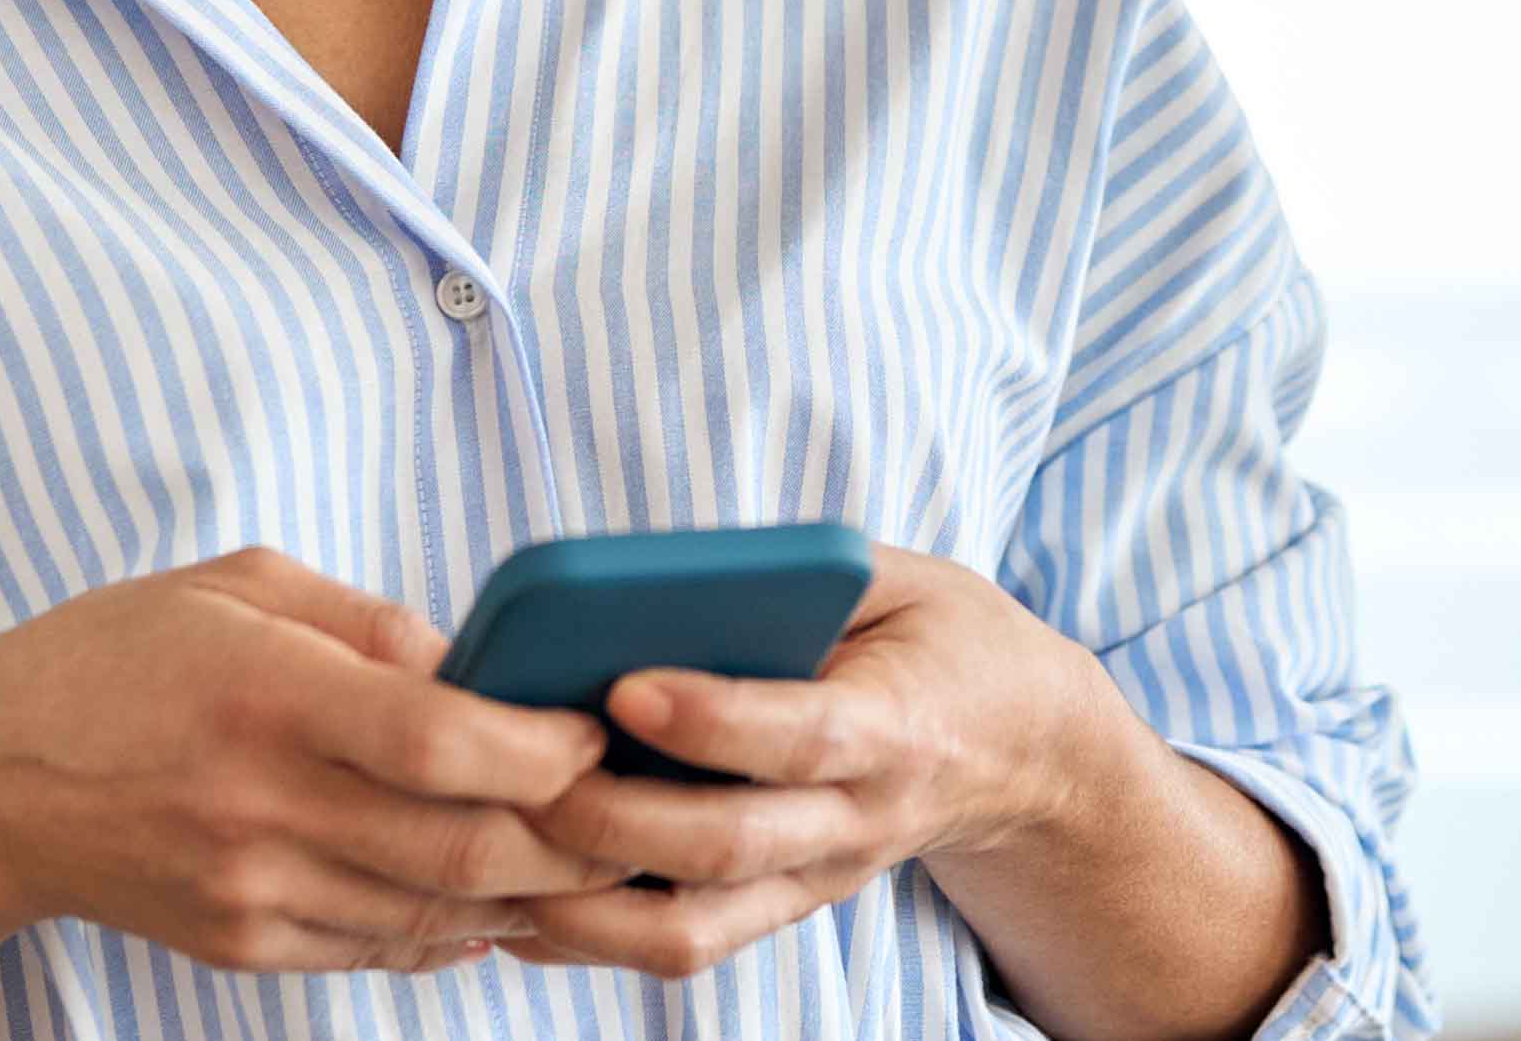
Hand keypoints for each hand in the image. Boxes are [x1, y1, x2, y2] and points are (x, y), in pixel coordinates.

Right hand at [0, 546, 631, 974]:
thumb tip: (486, 668)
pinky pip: (379, 950)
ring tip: (586, 855)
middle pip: (461, 849)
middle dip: (570, 840)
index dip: (543, 748)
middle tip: (627, 811)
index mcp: (267, 695)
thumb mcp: (239, 589)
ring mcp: (249, 888)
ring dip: (529, 894)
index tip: (594, 731)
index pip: (441, 741)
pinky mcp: (239, 943)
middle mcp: (260, 804)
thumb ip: (371, 626)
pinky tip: (492, 894)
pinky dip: (452, 927)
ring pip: (434, 915)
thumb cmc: (117, 660)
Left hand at [496, 545, 1151, 976]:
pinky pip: (679, 946)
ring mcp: (816, 880)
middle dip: (615, 820)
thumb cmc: (935, 640)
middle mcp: (858, 820)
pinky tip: (513, 899)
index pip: (801, 736)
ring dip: (585, 905)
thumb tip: (651, 581)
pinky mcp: (780, 909)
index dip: (713, 719)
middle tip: (524, 774)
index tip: (624, 684)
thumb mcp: (896, 579)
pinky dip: (589, 936)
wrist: (1023, 751)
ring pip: (695, 928)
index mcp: (896, 724)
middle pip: (729, 845)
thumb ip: (797, 575)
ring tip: (497, 851)